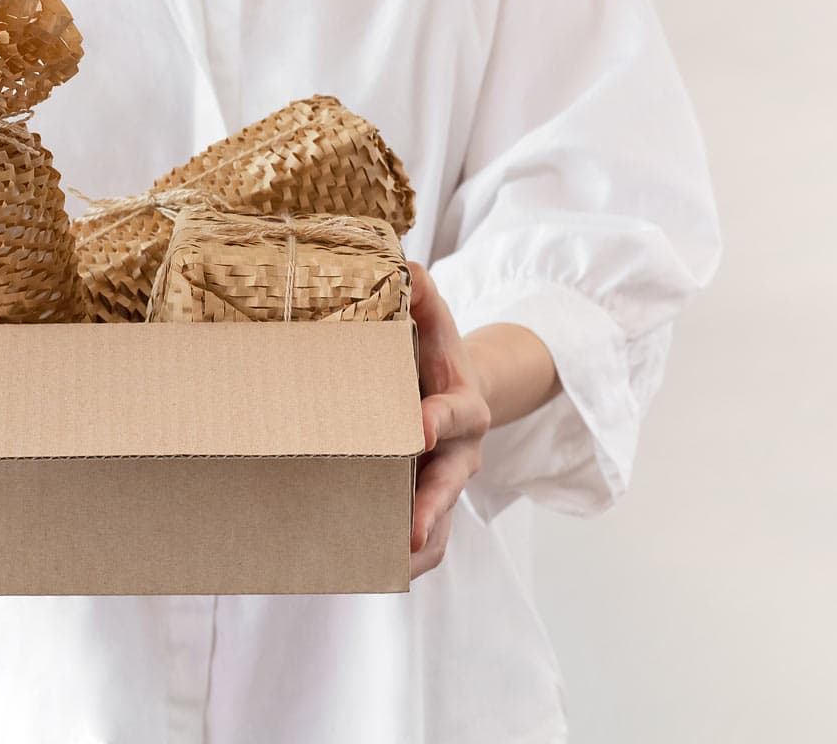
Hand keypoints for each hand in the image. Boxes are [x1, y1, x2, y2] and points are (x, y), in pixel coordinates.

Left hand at [408, 263, 491, 577]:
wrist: (455, 389)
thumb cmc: (433, 353)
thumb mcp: (433, 321)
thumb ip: (420, 296)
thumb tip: (402, 264)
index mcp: (463, 403)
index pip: (456, 413)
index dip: (439, 421)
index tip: (418, 428)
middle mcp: (460, 451)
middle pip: (452, 483)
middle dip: (432, 506)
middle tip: (408, 529)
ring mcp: (446, 482)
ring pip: (442, 524)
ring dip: (420, 546)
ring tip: (388, 566)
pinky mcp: (428, 504)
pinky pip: (427, 541)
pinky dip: (408, 560)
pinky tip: (373, 572)